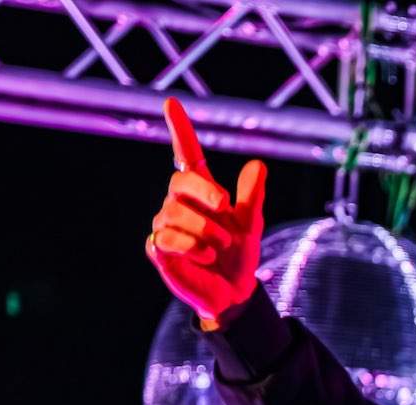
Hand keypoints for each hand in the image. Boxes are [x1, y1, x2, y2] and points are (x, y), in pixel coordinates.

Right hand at [144, 97, 266, 324]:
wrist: (233, 291)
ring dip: (205, 231)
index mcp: (201, 192)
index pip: (187, 155)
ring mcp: (165, 225)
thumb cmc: (240, 254)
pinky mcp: (158, 248)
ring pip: (176, 214)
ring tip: (219, 246)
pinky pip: (168, 238)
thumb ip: (252, 196)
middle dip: (205, 194)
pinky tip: (204, 256)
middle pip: (180, 183)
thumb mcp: (252, 224)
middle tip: (225, 210)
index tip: (172, 103)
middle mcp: (178, 204)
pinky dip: (191, 246)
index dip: (180, 129)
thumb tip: (258, 164)